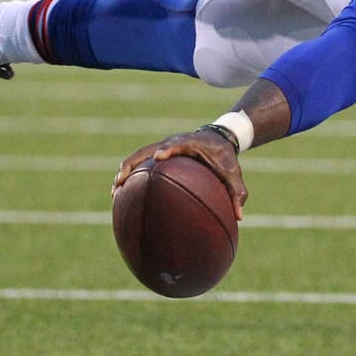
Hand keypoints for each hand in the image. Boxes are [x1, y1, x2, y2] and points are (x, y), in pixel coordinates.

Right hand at [112, 129, 247, 220]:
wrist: (218, 138)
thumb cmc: (225, 158)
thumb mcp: (233, 173)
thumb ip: (238, 192)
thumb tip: (240, 216)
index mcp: (190, 143)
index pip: (177, 143)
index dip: (167, 148)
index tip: (159, 156)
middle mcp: (172, 142)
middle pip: (147, 149)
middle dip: (133, 163)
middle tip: (121, 179)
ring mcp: (162, 146)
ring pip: (138, 155)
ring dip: (125, 170)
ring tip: (114, 190)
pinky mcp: (158, 152)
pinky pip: (140, 161)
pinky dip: (130, 173)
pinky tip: (121, 192)